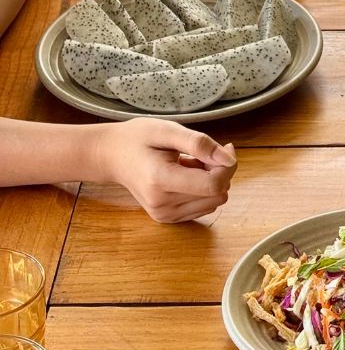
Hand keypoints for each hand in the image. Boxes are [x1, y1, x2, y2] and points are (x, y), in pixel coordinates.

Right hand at [95, 118, 236, 223]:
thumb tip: (229, 159)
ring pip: (215, 202)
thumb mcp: (167, 130)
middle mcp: (162, 204)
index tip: (223, 148)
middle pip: (218, 194)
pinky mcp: (168, 219)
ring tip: (189, 164)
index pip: (213, 185)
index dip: (227, 167)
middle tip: (202, 154)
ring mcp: (164, 215)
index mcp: (160, 180)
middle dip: (220, 172)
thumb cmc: (137, 139)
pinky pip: (204, 207)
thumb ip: (199, 143)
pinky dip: (203, 190)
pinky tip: (186, 176)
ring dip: (212, 181)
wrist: (112, 156)